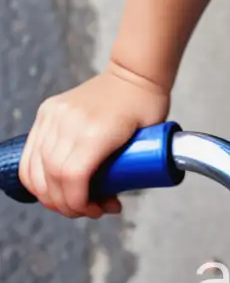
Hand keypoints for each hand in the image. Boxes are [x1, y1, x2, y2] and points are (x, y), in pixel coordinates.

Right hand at [18, 64, 169, 219]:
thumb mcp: (145, 141)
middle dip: (65, 204)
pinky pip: (30, 152)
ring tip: (69, 200)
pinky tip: (49, 185)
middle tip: (85, 210)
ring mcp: (55, 115)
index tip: (94, 210)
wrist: (133, 72)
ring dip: (48, 193)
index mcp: (96, 130)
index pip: (72, 177)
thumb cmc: (145, 105)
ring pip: (35, 168)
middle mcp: (70, 122)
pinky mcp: (47, 111)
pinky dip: (34, 175)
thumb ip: (126, 172)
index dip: (78, 202)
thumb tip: (109, 203)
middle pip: (52, 177)